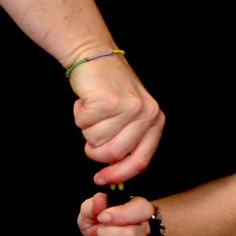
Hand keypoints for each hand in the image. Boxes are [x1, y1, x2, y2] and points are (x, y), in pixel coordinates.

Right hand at [69, 51, 163, 184]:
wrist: (94, 56)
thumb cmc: (109, 89)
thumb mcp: (129, 117)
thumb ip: (127, 142)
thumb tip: (112, 175)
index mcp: (155, 121)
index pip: (140, 161)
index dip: (119, 175)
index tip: (101, 179)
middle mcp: (146, 114)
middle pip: (114, 154)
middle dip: (95, 149)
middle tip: (91, 132)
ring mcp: (128, 107)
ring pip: (97, 141)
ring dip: (87, 128)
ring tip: (93, 110)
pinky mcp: (108, 101)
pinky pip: (85, 125)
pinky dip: (80, 115)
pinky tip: (86, 101)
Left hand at [77, 192, 151, 235]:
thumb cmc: (97, 224)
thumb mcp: (90, 211)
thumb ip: (93, 205)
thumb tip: (100, 199)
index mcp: (136, 210)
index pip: (142, 210)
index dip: (121, 215)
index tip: (102, 217)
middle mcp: (143, 229)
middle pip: (130, 235)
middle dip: (107, 235)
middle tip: (100, 232)